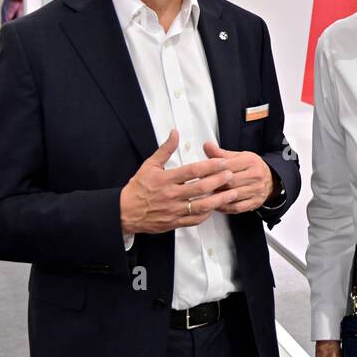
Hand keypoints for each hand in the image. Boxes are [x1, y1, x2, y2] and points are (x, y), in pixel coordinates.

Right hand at [119, 130, 235, 237]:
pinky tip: (215, 208)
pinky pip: (194, 220)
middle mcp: (171, 195)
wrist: (125, 212)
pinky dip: (206, 214)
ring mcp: (173, 210)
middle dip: (218, 181)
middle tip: (230, 175)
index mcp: (166, 179)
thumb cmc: (138, 188)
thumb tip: (175, 133)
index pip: (192, 171)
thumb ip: (165, 149)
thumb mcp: (149, 165)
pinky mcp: (174, 222)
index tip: (222, 162)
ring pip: (201, 206)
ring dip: (218, 200)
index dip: (209, 166)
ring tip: (232, 193)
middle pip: (200, 188)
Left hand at [201, 142, 276, 213]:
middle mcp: (255, 176)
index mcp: (250, 161)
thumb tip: (207, 146)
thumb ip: (220, 153)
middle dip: (214, 184)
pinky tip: (217, 204)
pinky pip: (236, 207)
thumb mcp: (238, 156)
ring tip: (207, 195)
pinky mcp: (255, 203)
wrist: (270, 179)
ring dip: (218, 196)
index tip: (202, 173)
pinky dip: (225, 207)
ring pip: (232, 195)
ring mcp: (256, 190)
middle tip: (202, 185)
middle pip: (230, 182)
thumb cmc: (251, 167)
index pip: (228, 166)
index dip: (213, 170)